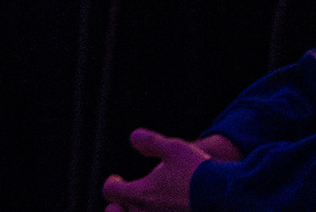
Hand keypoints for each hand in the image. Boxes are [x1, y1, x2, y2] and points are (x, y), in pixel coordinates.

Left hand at [104, 130, 242, 210]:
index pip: (112, 192)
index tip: (116, 179)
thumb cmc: (199, 171)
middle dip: (116, 208)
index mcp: (141, 194)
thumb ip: (150, 142)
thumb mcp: (173, 148)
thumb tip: (134, 138)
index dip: (112, 184)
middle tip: (118, 204)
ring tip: (140, 209)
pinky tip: (164, 211)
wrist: (230, 197)